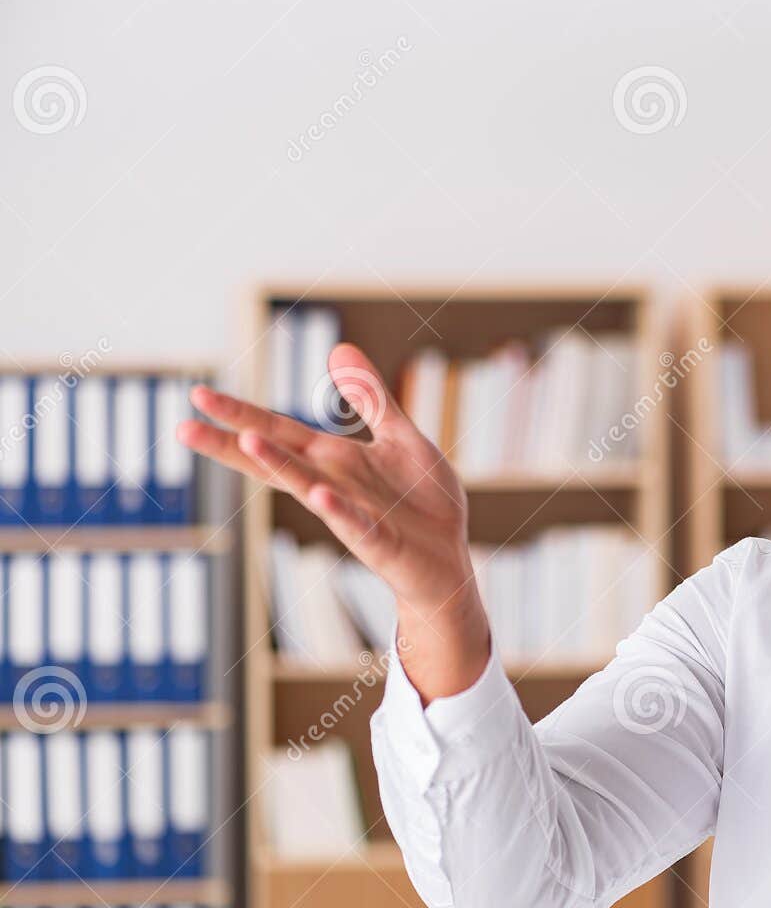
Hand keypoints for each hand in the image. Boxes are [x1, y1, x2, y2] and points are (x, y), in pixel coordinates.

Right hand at [177, 343, 479, 624]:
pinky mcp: (379, 541)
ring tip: (246, 442)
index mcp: (335, 458)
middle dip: (233, 442)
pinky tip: (319, 495)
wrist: (450, 559)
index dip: (240, 414)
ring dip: (278, 466)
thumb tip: (339, 348)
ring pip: (308, 487)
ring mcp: (352, 513)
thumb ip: (370, 398)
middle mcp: (333, 483)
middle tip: (184, 427)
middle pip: (276, 458)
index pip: (279, 430)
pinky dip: (338, 510)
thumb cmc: (422, 502)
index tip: (198, 395)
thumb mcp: (400, 437)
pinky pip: (355, 523)